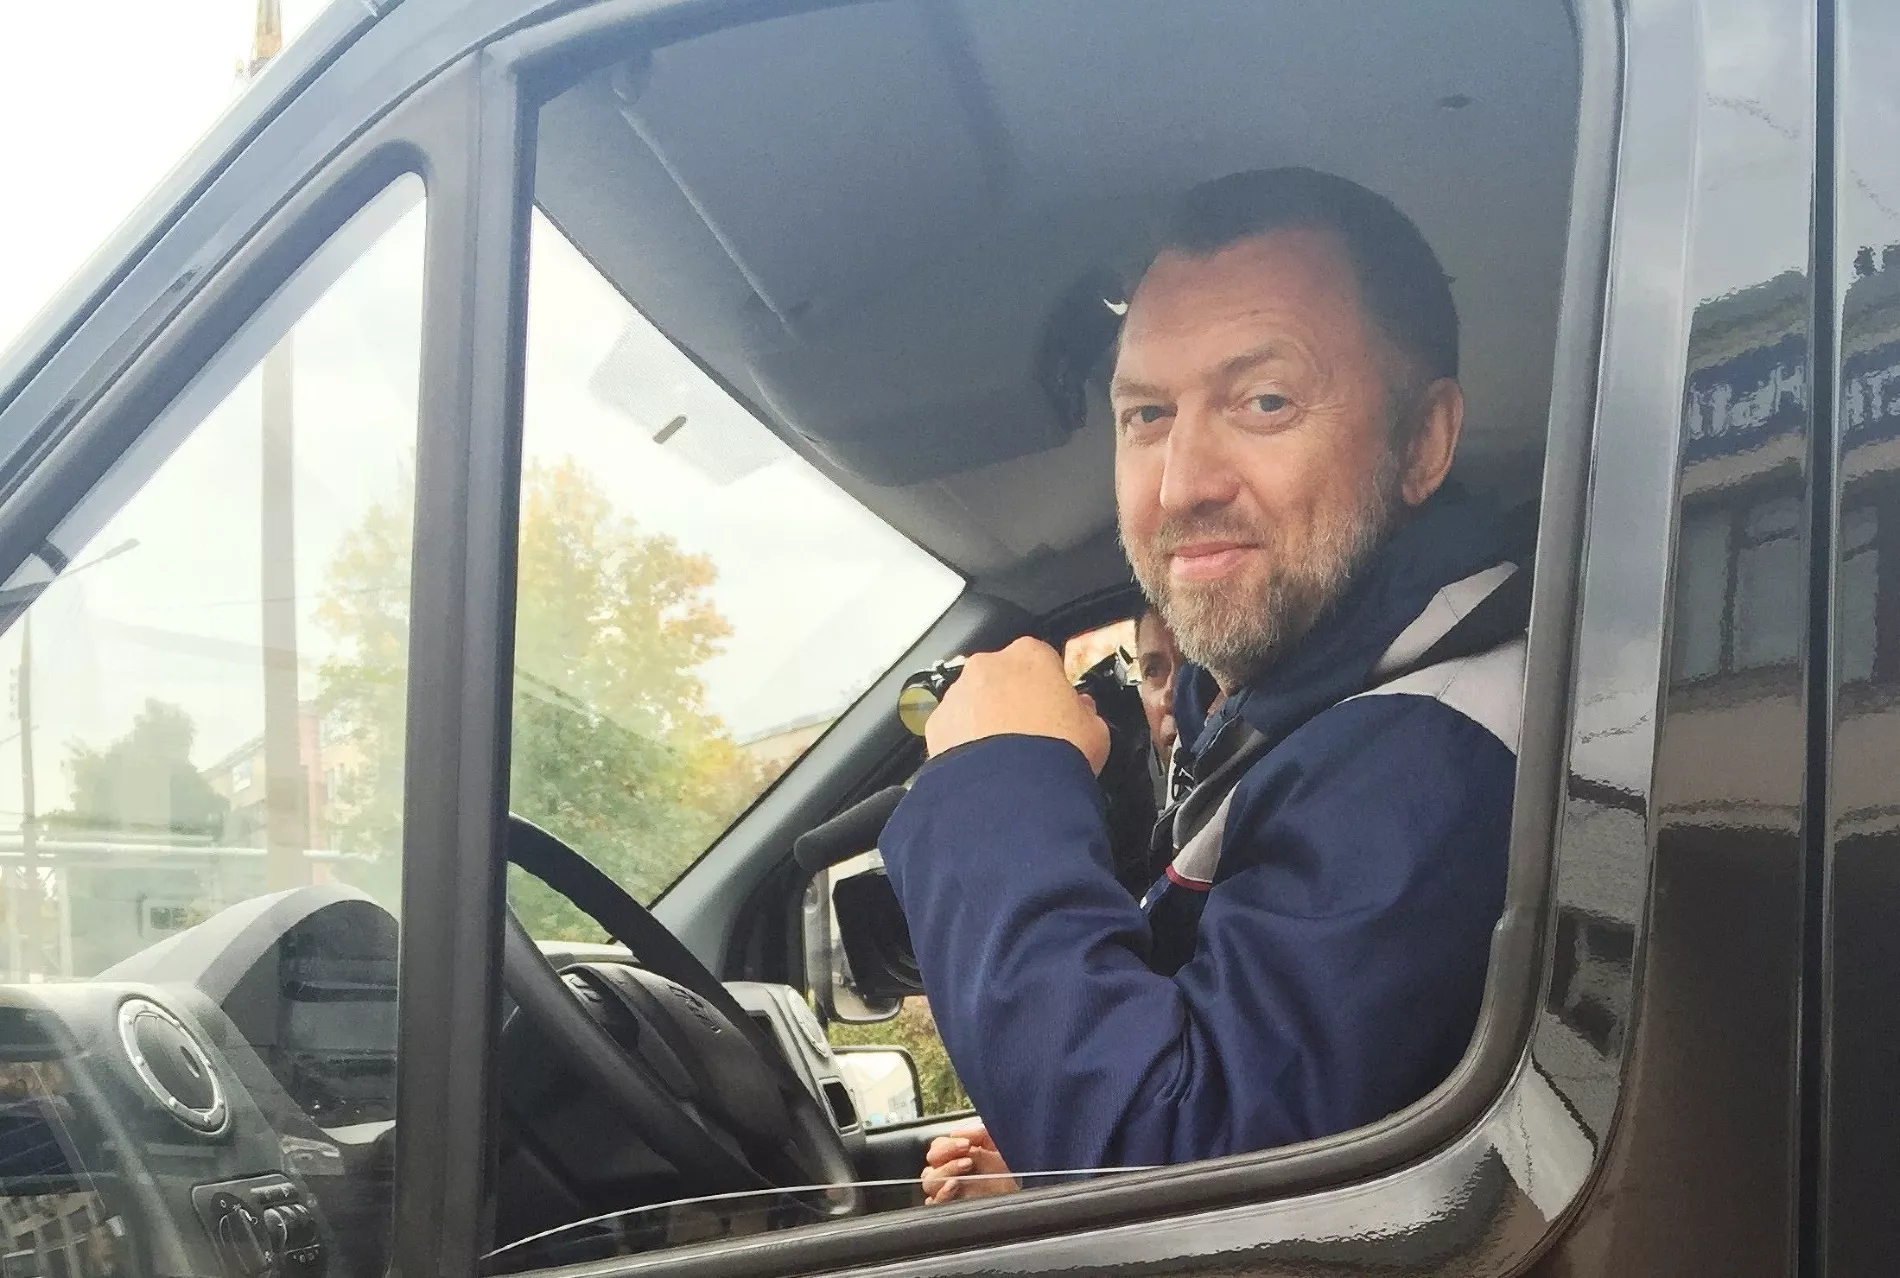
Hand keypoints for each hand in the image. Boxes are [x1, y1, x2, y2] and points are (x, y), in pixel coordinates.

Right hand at [919, 1124, 1018, 1203]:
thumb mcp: (998, 1148)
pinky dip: (941, 1194)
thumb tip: (956, 1133)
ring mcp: (946, 1192)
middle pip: (931, 1160)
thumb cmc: (1008, 1175)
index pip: (938, 1146)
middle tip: (968, 1158)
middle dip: (947, 1154)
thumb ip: (980, 1134)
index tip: (966, 1144)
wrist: (1018, 1201)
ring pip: (929, 1180)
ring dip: (945, 1172)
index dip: (949, 1144)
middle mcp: (948, 1173)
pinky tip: (954, 1186)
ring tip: (966, 1167)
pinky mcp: (948, 1209)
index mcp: (956, 1156)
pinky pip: (934, 1203)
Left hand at [924, 638, 1110, 774]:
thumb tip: (1082, 711)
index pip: (1043, 660)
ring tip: (1006, 758)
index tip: (1055, 709)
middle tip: (1030, 736)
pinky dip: (963, 744)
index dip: (1050, 688)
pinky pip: (953, 729)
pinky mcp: (937, 724)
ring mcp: (959, 693)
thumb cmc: (1056, 755)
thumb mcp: (1096, 731)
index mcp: (1031, 656)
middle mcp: (990, 666)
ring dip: (986, 722)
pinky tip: (985, 768)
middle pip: (1003, 678)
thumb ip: (1086, 711)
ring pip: (974, 702)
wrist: (1015, 793)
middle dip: (1013, 702)